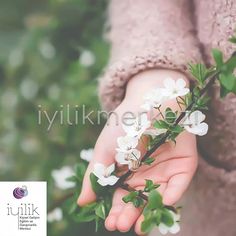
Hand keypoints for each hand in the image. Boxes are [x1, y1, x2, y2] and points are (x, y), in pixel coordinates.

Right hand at [77, 69, 197, 234]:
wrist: (149, 98)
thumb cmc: (123, 123)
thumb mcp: (104, 148)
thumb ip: (95, 174)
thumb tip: (81, 202)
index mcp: (127, 171)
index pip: (121, 196)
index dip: (115, 210)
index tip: (110, 224)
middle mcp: (146, 173)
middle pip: (139, 199)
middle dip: (130, 214)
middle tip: (122, 226)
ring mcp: (165, 169)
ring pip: (158, 196)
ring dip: (149, 212)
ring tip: (140, 227)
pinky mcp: (183, 163)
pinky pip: (179, 183)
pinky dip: (172, 194)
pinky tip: (162, 204)